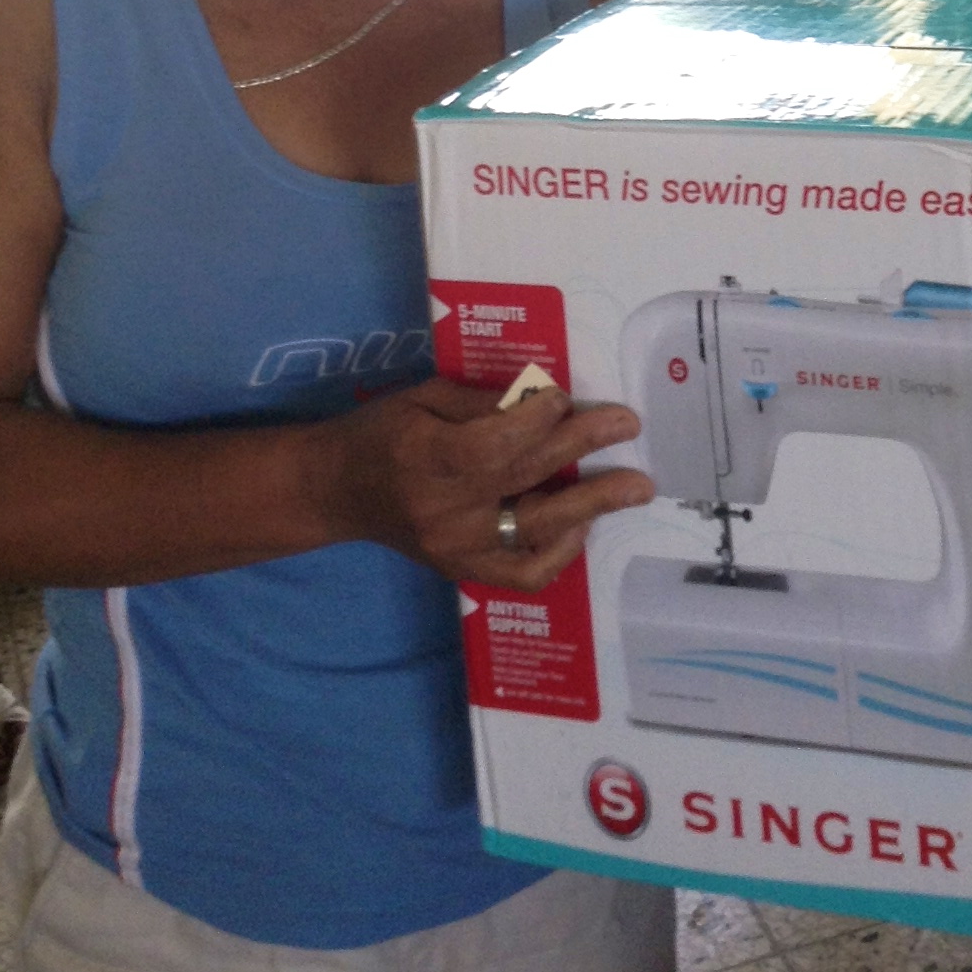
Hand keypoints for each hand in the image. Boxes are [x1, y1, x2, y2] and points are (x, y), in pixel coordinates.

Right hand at [323, 375, 651, 589]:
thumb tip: (544, 400)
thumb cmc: (379, 431)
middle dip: (583, 446)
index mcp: (426, 457)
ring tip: (635, 487)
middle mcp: (443, 509)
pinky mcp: (462, 570)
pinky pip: (522, 574)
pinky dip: (559, 554)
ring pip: (535, 532)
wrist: (336, 490)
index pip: (494, 444)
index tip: (566, 397)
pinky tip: (583, 524)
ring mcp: (455, 548)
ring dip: (592, 505)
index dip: (536, 419)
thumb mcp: (422, 397)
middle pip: (525, 477)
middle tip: (628, 424)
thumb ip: (481, 401)